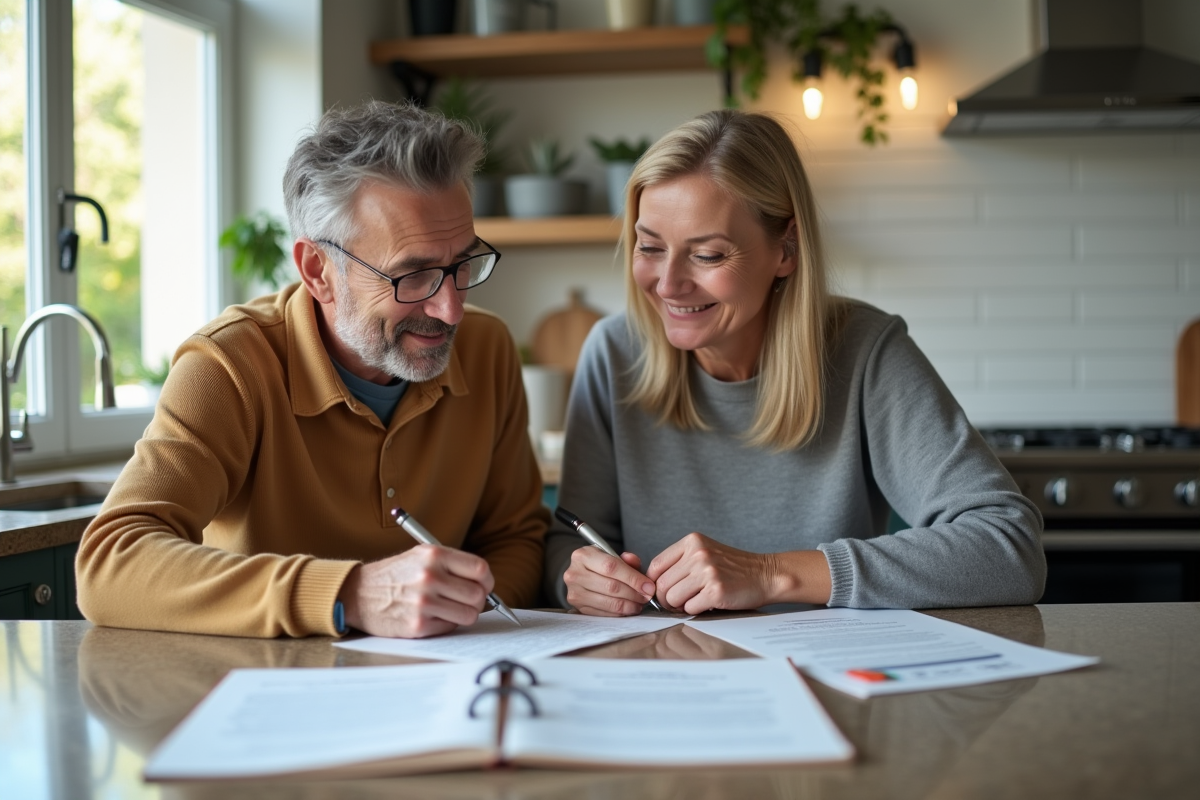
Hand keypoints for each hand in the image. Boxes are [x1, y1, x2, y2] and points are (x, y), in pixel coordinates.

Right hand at [339, 545, 493, 637]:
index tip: (484, 585)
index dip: (487, 580)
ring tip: (450, 608)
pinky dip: (446, 624)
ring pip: (469, 615)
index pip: (480, 569)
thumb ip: (452, 564)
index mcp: (434, 555)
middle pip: (478, 595)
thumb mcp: (421, 555)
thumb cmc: (395, 574)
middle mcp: (430, 577)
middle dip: (477, 600)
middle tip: (467, 600)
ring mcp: (423, 603)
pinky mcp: (417, 625)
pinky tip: (433, 616)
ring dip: (464, 614)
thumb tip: (485, 582)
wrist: (358, 593)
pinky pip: (450, 628)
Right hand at [564, 546, 656, 616]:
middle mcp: (574, 574)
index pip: (612, 567)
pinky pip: (604, 614)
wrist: (580, 575)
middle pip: (611, 586)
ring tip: (640, 604)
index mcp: (583, 555)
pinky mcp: (578, 608)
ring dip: (629, 606)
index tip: (648, 586)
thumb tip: (638, 567)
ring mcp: (574, 593)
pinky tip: (628, 609)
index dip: (633, 578)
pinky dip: (620, 614)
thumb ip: (627, 560)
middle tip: (647, 596)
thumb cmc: (599, 564)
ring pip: (609, 602)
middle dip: (634, 593)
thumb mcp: (611, 556)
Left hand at [647, 534, 833, 612]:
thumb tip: (651, 585)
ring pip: (672, 598)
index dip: (655, 583)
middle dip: (666, 598)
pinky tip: (707, 604)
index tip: (663, 590)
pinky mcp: (716, 591)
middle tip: (679, 602)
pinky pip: (689, 608)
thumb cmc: (733, 568)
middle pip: (661, 584)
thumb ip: (680, 562)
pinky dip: (695, 610)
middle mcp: (698, 554)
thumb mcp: (704, 552)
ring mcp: (707, 572)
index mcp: (692, 541)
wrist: (766, 575)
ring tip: (694, 601)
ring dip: (680, 605)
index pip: (656, 565)